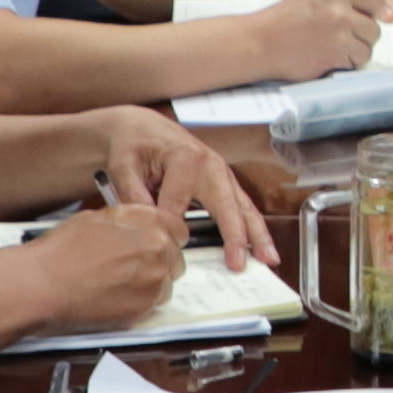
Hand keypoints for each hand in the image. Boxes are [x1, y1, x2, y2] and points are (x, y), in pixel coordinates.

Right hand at [6, 200, 191, 331]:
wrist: (41, 284)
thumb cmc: (59, 253)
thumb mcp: (95, 218)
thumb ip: (126, 221)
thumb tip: (136, 226)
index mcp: (146, 220)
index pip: (177, 228)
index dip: (165, 238)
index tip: (157, 245)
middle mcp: (156, 246)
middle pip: (175, 258)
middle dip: (159, 263)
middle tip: (132, 269)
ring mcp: (154, 278)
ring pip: (166, 283)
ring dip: (150, 285)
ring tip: (118, 285)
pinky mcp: (145, 306)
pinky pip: (153, 304)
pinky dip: (139, 303)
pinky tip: (114, 297)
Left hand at [90, 109, 271, 267]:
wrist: (141, 127)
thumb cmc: (133, 144)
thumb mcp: (124, 166)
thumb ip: (134, 197)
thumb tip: (149, 228)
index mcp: (186, 157)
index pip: (177, 205)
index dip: (167, 229)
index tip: (162, 248)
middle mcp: (211, 164)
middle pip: (227, 205)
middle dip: (234, 237)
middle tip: (238, 265)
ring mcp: (222, 174)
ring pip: (244, 208)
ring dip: (257, 236)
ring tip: (268, 260)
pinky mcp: (225, 184)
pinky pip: (243, 208)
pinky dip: (254, 229)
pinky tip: (262, 249)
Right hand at [221, 0, 392, 85]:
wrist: (260, 43)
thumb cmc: (282, 21)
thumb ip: (339, 1)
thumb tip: (366, 10)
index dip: (376, 11)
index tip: (371, 18)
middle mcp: (341, 12)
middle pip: (374, 28)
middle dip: (364, 36)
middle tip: (349, 39)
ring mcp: (340, 36)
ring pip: (367, 49)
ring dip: (356, 53)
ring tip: (338, 51)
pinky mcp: (335, 58)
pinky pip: (354, 64)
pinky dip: (346, 65)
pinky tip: (329, 59)